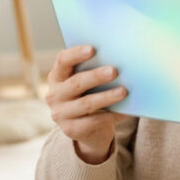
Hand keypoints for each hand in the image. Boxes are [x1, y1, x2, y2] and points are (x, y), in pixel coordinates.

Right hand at [45, 45, 128, 163]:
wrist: (86, 129)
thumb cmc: (89, 95)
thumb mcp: (87, 83)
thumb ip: (94, 70)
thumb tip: (119, 58)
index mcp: (57, 77)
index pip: (62, 61)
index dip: (76, 54)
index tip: (92, 49)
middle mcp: (54, 95)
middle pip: (76, 83)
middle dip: (96, 76)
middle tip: (114, 71)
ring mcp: (60, 114)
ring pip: (86, 104)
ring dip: (106, 97)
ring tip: (124, 91)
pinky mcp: (70, 130)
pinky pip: (94, 121)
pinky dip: (111, 115)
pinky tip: (125, 110)